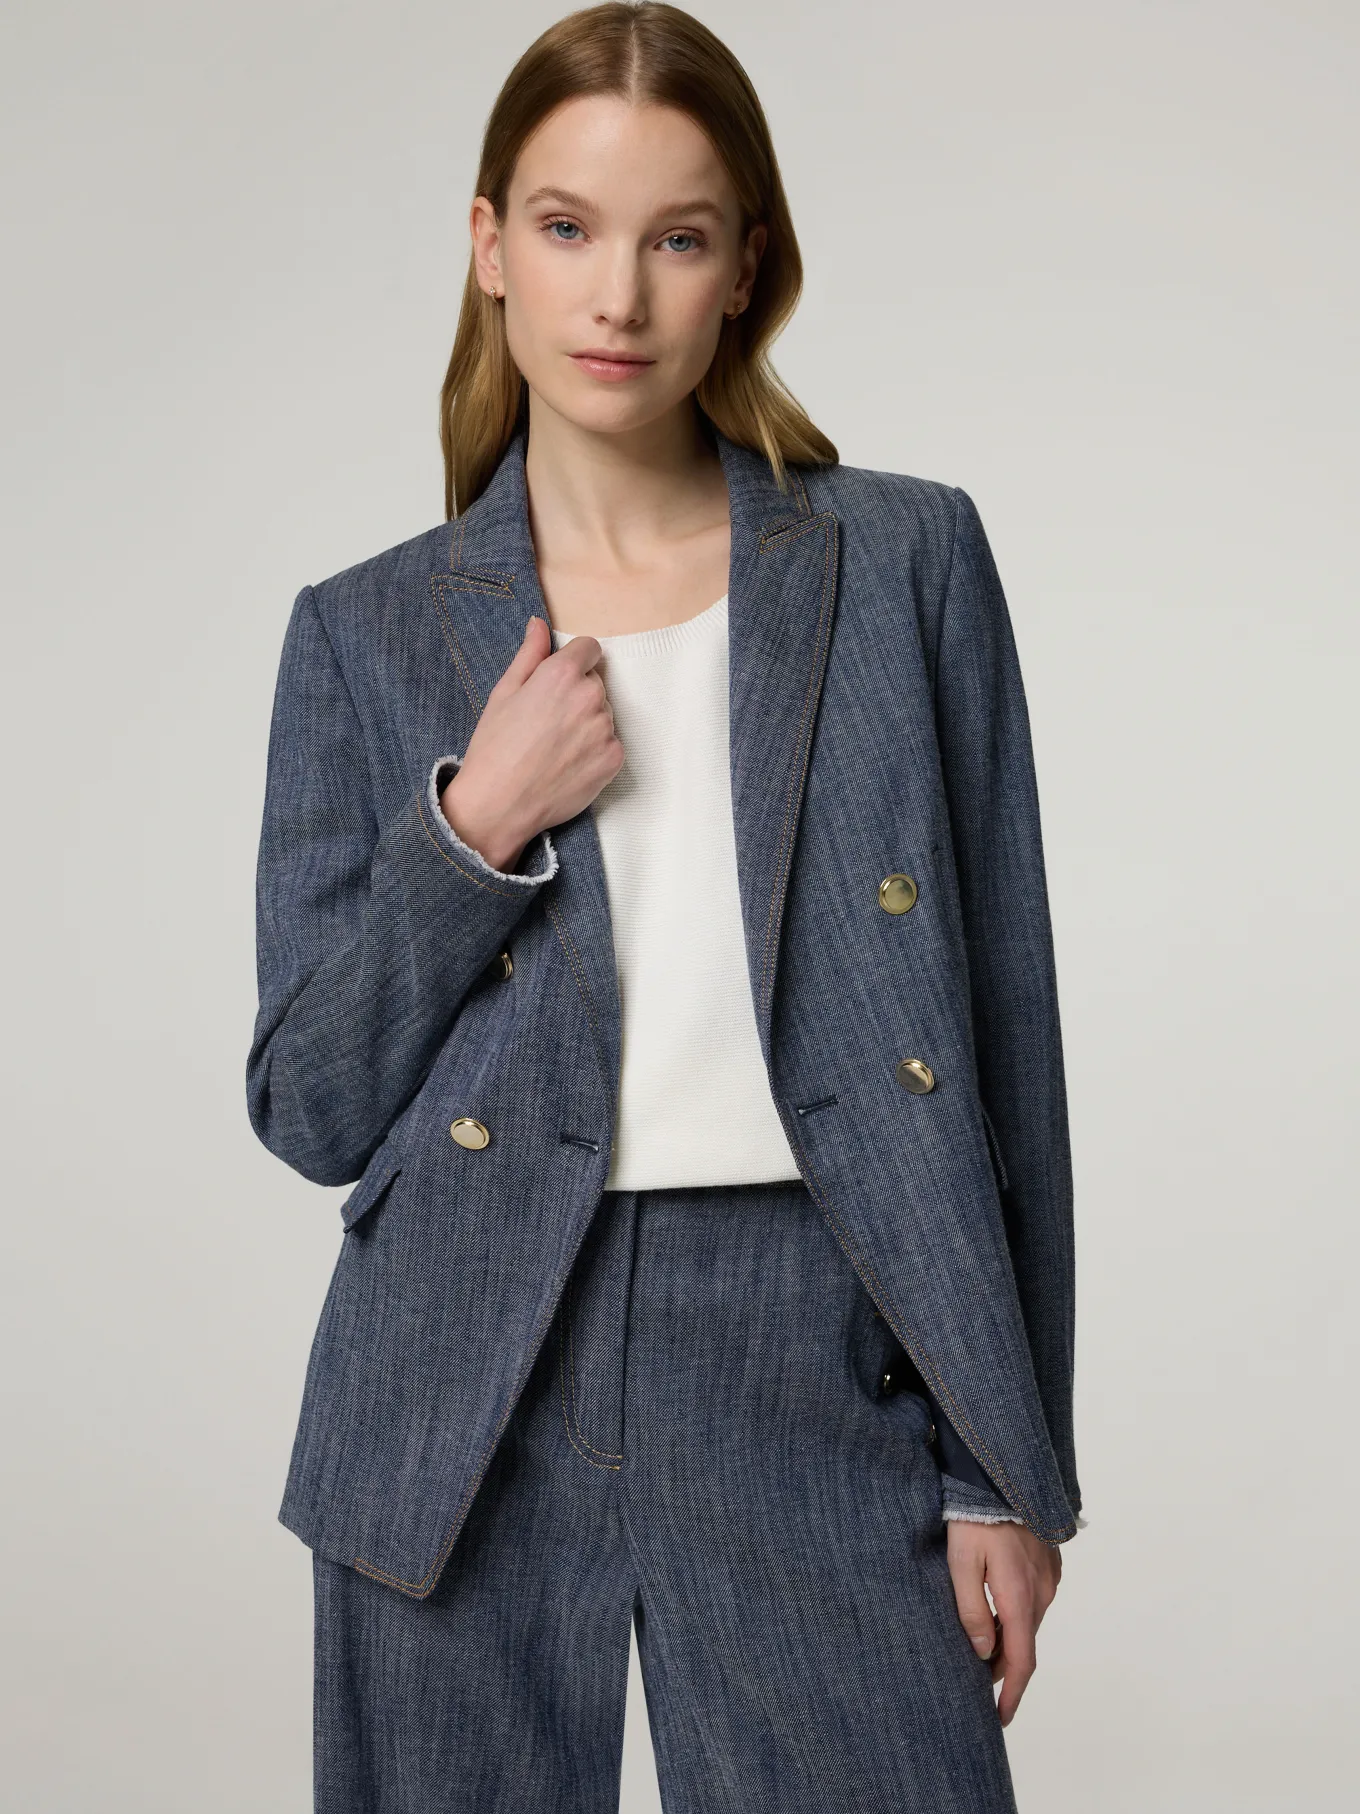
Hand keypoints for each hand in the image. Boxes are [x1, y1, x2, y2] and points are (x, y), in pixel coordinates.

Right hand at [439, 616, 623, 871]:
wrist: (499, 804)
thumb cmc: (495, 747)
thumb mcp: (504, 692)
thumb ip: (530, 654)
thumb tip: (539, 624)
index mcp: (562, 674)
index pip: (589, 648)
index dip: (573, 662)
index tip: (559, 680)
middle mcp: (590, 697)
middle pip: (595, 683)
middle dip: (577, 694)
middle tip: (547, 722)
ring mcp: (605, 729)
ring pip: (604, 714)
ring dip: (587, 723)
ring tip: (555, 746)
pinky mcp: (614, 758)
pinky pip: (610, 744)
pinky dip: (594, 751)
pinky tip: (567, 764)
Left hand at [946, 1519, 1061, 1725]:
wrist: (1000, 1474)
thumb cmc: (974, 1517)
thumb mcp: (960, 1563)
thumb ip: (970, 1609)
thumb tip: (981, 1652)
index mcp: (1019, 1596)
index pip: (1021, 1661)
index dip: (1011, 1694)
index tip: (1000, 1719)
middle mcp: (1041, 1591)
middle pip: (1023, 1644)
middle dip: (1002, 1667)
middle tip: (974, 1680)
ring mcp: (1048, 1577)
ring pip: (1027, 1622)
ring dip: (1007, 1638)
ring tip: (979, 1644)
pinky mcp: (1048, 1563)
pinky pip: (1033, 1600)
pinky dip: (1015, 1615)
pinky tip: (994, 1608)